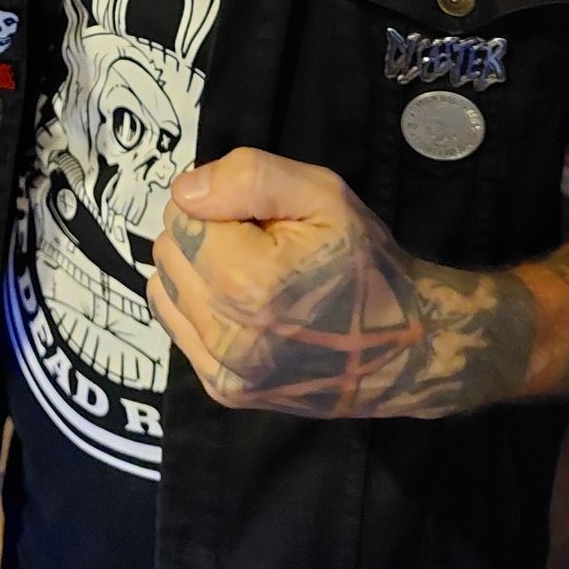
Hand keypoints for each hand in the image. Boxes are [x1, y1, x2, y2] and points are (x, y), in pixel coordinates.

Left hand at [149, 147, 502, 418]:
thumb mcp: (323, 195)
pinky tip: (242, 303)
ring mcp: (222, 370)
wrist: (404, 350)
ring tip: (251, 274)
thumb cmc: (365, 264)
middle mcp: (225, 335)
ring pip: (164, 287)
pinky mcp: (223, 390)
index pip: (182, 216)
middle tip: (260, 245)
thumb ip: (250, 178)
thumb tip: (186, 191)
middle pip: (169, 251)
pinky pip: (178, 324)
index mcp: (248, 282)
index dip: (220, 205)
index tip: (261, 219)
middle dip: (206, 236)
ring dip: (197, 271)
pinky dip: (198, 305)